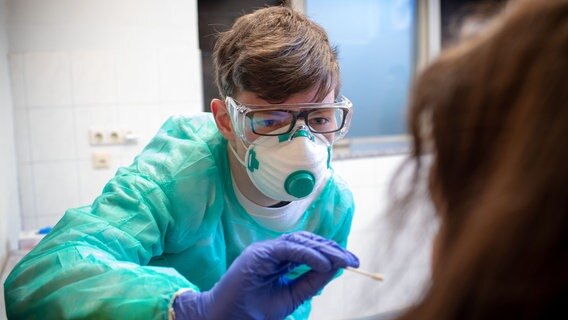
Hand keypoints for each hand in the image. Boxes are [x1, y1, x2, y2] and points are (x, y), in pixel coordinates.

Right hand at [172, 231, 358, 319]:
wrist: (229, 319)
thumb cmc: (256, 311)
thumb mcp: (292, 296)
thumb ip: (311, 281)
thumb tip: (335, 268)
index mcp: (281, 259)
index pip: (310, 249)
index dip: (331, 253)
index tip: (352, 263)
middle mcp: (274, 251)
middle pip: (308, 242)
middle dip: (332, 249)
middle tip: (353, 261)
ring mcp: (265, 250)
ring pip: (300, 241)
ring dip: (324, 250)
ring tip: (342, 261)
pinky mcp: (259, 253)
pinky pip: (289, 249)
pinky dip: (308, 254)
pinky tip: (323, 264)